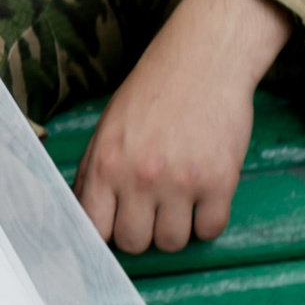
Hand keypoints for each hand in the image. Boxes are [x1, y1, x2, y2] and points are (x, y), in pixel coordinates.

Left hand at [75, 0, 293, 255]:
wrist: (203, 60)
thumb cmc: (153, 92)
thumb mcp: (109, 127)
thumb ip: (94, 173)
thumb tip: (84, 216)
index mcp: (107, 163)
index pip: (95, 230)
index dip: (107, 234)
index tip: (117, 227)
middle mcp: (140, 177)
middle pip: (135, 244)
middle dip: (143, 233)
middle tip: (153, 211)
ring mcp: (181, 182)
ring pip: (173, 243)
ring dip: (177, 228)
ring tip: (180, 201)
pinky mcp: (219, 181)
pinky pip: (210, 230)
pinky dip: (207, 221)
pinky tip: (204, 198)